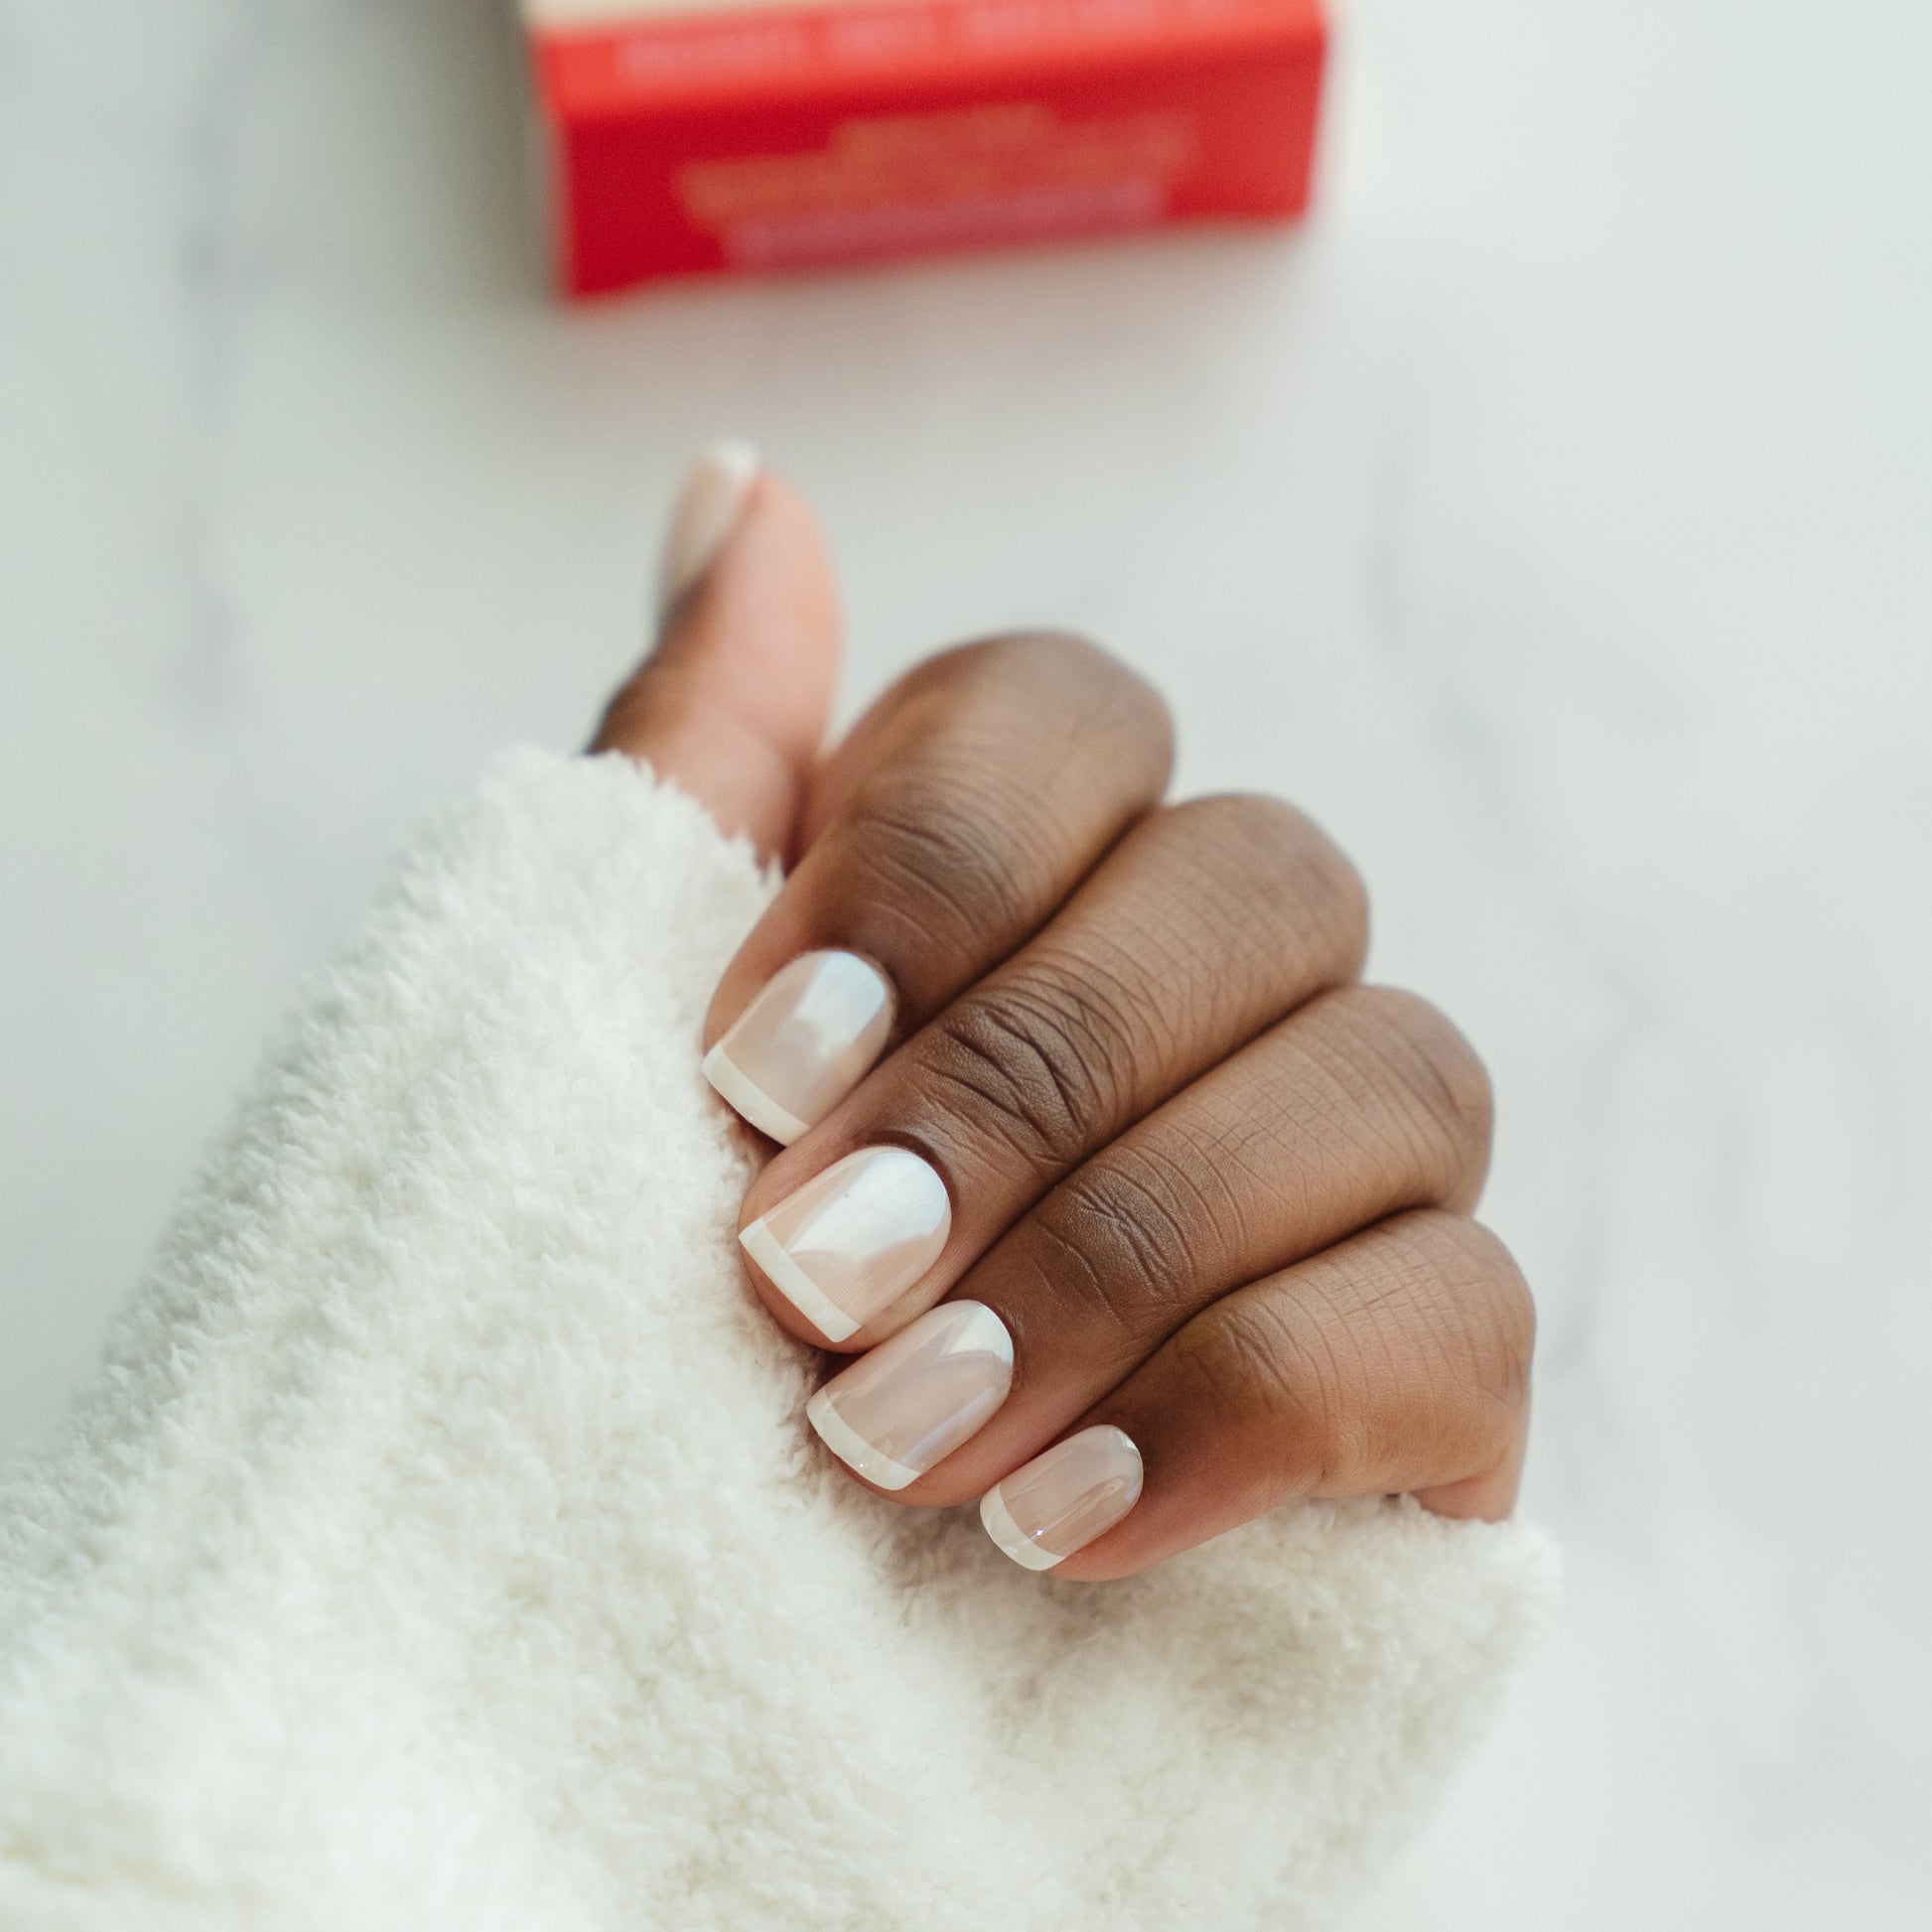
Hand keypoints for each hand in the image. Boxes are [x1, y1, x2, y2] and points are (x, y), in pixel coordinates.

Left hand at [594, 447, 1533, 1578]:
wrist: (655, 1687)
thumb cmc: (614, 1338)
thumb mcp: (602, 1041)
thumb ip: (693, 761)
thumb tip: (742, 482)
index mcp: (1023, 885)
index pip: (1075, 711)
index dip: (932, 859)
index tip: (740, 1062)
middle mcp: (1218, 994)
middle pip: (1261, 875)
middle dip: (1027, 1075)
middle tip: (806, 1275)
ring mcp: (1349, 1178)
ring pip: (1396, 1071)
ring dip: (1122, 1252)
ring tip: (893, 1436)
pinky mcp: (1432, 1381)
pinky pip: (1460, 1313)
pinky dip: (1244, 1406)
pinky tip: (1056, 1525)